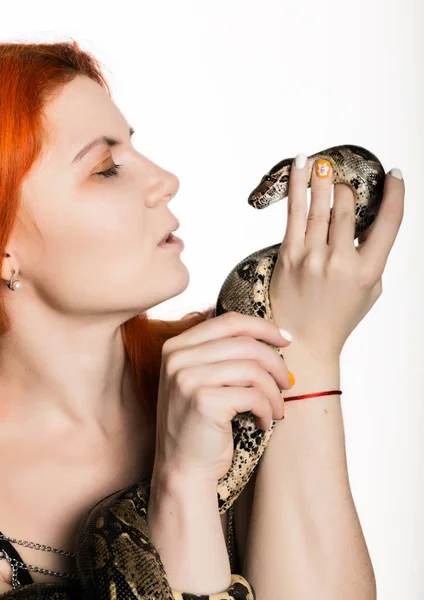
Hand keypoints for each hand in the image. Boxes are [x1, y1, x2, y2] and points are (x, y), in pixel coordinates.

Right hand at [152, 312, 292, 483]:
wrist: (182, 469)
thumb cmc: (199, 425)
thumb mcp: (202, 380)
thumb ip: (222, 354)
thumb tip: (272, 334)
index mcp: (176, 347)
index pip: (229, 322)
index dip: (263, 327)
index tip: (287, 340)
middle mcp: (177, 358)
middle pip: (245, 344)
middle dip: (275, 362)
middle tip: (287, 382)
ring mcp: (187, 379)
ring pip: (253, 369)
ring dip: (274, 391)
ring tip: (277, 408)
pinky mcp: (203, 401)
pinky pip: (253, 395)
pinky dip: (267, 409)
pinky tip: (264, 421)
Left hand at [269, 158, 404, 359]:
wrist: (302, 341)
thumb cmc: (338, 315)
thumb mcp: (370, 289)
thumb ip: (373, 255)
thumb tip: (369, 220)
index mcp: (368, 271)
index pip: (389, 223)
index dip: (395, 194)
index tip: (395, 175)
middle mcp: (340, 262)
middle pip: (348, 208)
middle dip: (346, 186)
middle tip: (342, 174)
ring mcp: (312, 258)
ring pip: (319, 205)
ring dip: (321, 179)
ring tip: (321, 160)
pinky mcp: (288, 255)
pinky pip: (294, 213)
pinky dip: (297, 186)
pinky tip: (300, 167)